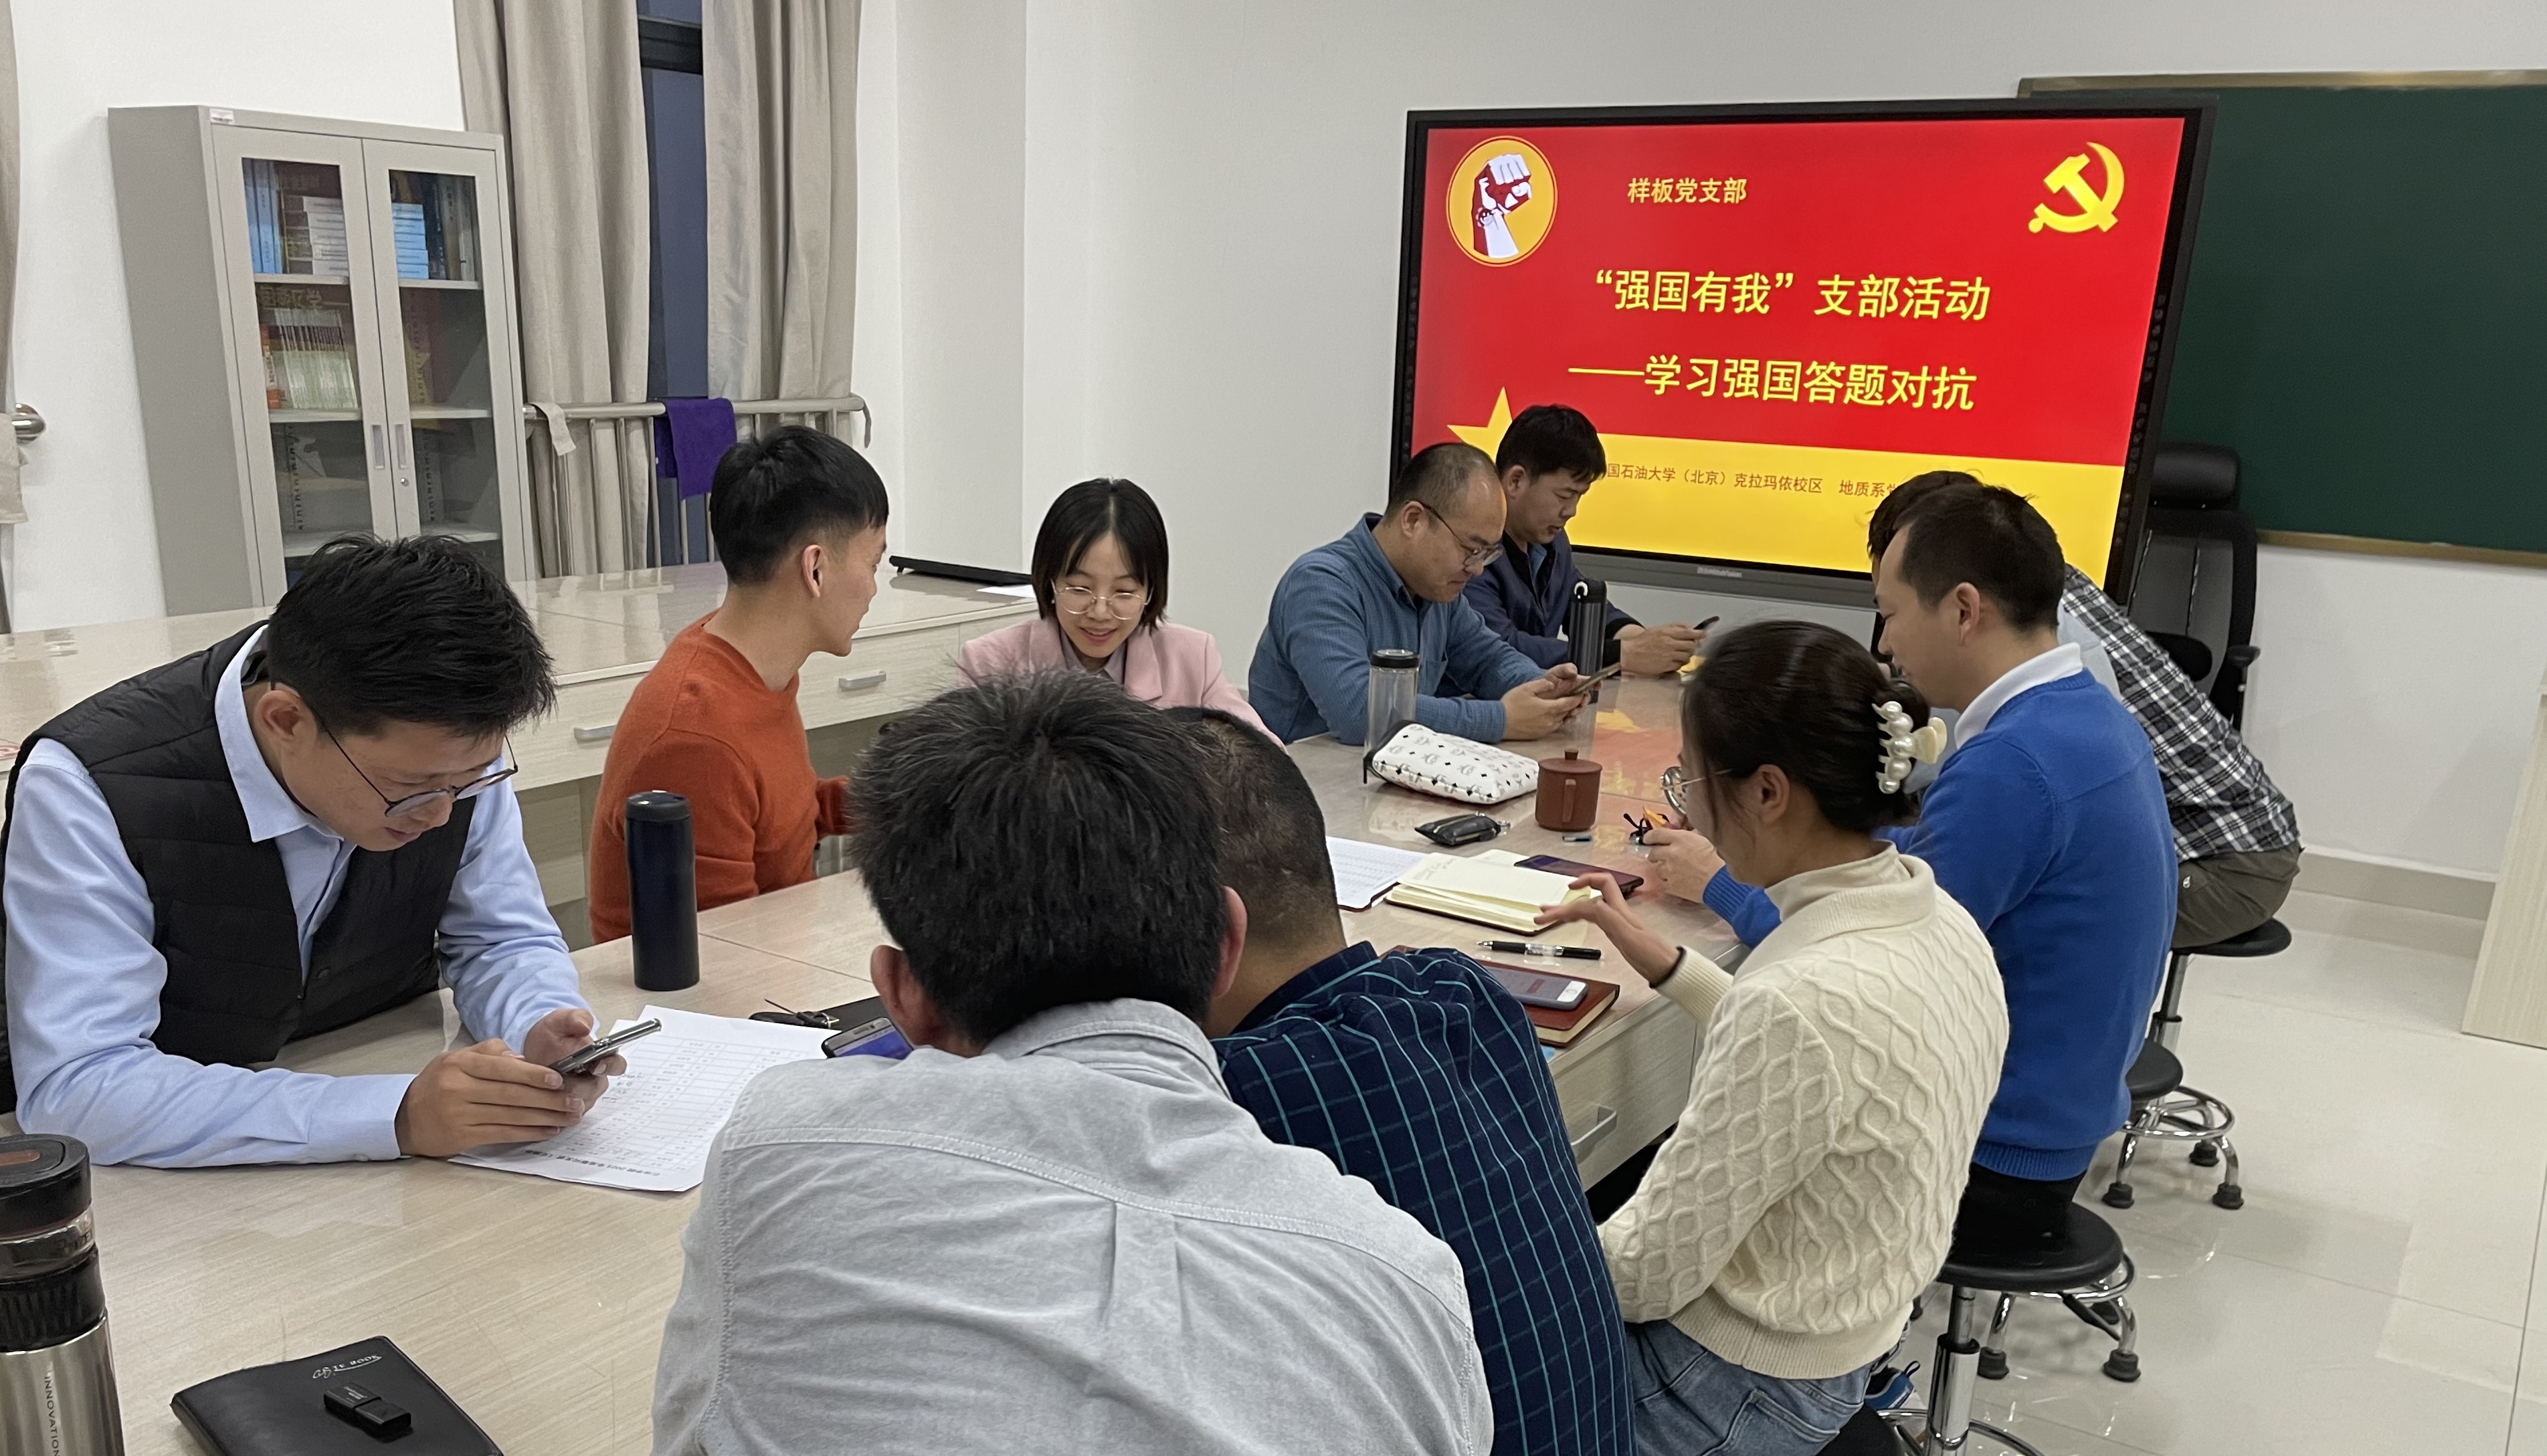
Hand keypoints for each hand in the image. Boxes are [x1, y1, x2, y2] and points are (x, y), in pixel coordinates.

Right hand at [395, 1038, 590, 1156]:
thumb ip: (490, 1052)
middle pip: (512, 1094)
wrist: (404, 1117)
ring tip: (569, 1117)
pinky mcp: (462, 1137)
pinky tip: (548, 1130)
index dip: (534, 1074)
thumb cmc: (437, 1084)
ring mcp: (460, 1114)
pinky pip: (502, 1134)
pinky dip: (529, 1133)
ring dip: (544, 1118)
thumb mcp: (456, 1058)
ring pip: (511, 1116)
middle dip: (548, 1099)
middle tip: (574, 1101)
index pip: (503, 1068)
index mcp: (460, 1064)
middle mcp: (459, 1088)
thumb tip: (524, 1059)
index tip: (559, 1080)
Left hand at [522, 1007, 623, 1114]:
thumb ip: (575, 1018)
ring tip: (544, 1089)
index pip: (617, 1065)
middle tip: (557, 1081)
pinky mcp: (569, 1109)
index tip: (595, 1066)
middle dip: (576, 1086)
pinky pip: (567, 1115)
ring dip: (563, 1099)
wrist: (534, 1048)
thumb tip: (585, 1026)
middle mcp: (596, 1078)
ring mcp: (584, 1095)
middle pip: (594, 1089)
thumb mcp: (561, 1020)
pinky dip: (554, 1110)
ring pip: (580, 1104)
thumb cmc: (552, 1034)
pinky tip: (541, 1100)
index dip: (609, 1066)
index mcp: (602, 1057)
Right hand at [1501, 673, 1588, 739]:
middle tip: (1574, 697)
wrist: (1499, 722)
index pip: (1570, 703)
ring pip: (1562, 720)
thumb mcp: (1526, 688)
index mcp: (1549, 708)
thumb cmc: (1511, 705)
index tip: (1581, 692)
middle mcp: (1550, 721)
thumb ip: (1542, 684)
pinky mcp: (1540, 735)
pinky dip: (1557, 720)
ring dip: (1565, 713)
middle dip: (1573, 705)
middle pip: (1568, 712)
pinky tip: (1551, 715)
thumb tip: (1553, 684)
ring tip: (1563, 705)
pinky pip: (1554, 727)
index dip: (1578, 697)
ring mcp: (1546, 729)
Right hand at [1535, 874, 1679, 983]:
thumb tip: (1593, 903)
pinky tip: (1572, 920)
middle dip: (1563, 903)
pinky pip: (1592, 919)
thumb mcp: (1630, 937)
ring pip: (1587, 908)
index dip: (1583, 883)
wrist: (1667, 968)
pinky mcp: (1615, 933)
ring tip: (1548, 916)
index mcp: (1619, 911)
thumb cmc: (1653, 954)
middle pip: (1587, 898)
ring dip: (1567, 910)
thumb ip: (1611, 918)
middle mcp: (1616, 913)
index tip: (1566, 890)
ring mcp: (1615, 923)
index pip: (1598, 887)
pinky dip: (1578, 917)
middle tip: (1544, 912)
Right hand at [1615, 622, 1703, 676]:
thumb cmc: (1641, 642)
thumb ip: (1675, 627)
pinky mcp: (1666, 666)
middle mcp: (1669, 644)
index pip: (1689, 632)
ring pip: (1687, 656)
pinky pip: (1679, 665)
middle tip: (1692, 646)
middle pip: (1691, 645)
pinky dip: (1679, 663)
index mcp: (1667, 633)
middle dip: (1693, 646)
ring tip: (1681, 654)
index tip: (1704, 634)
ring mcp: (1668, 656)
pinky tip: (1674, 661)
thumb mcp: (1658, 629)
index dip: (1699, 634)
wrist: (1629, 654)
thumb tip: (1689, 627)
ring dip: (1687, 655)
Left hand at [1641, 825, 1726, 901]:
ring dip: (1663, 869)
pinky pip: (1663, 883)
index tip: (1648, 839)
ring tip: (1675, 871)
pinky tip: (1678, 882)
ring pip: (1657, 869)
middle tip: (1663, 856)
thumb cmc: (1718, 858)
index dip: (1649, 837)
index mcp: (1680, 839)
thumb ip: (1691, 834)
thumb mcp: (1706, 839)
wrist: (1721, 881)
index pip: (1655, 834)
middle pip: (1653, 853)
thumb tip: (1686, 832)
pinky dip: (1668, 882)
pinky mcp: (1670, 886)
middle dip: (1657, 854)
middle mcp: (1670, 853)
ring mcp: (1668, 871)